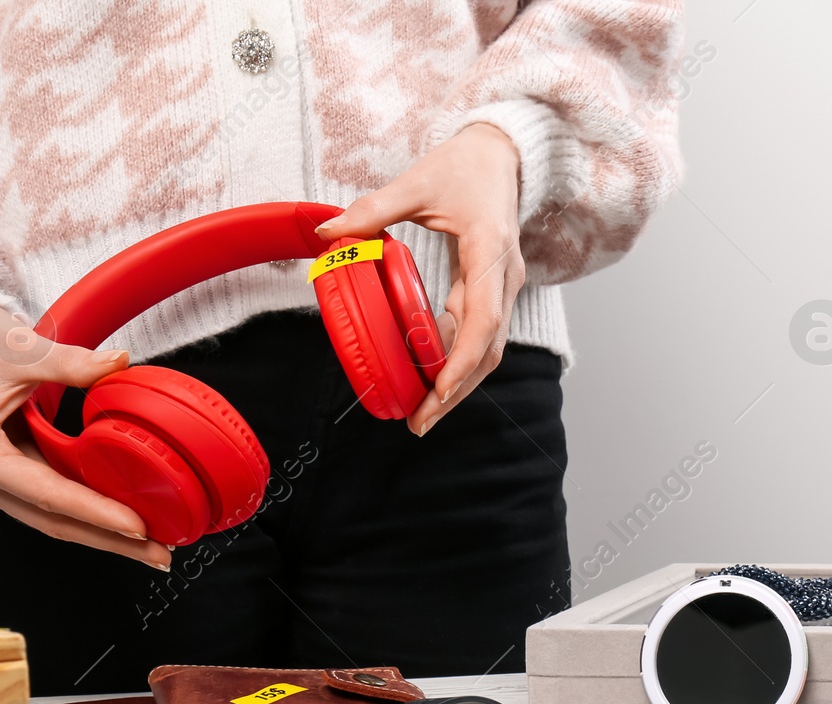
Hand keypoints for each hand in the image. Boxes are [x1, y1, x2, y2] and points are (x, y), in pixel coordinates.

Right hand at [0, 296, 171, 568]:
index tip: (136, 525)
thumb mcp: (19, 347)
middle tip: (158, 553)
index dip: (94, 512)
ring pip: (54, 518)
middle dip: (109, 540)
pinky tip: (125, 520)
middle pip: (52, 520)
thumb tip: (118, 363)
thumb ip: (70, 361)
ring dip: (102, 533)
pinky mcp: (9, 476)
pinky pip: (54, 501)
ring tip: (152, 547)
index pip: (45, 492)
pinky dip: (89, 512)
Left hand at [315, 122, 523, 435]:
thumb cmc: (465, 166)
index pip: (484, 319)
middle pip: (488, 349)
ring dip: (457, 384)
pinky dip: (455, 360)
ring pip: (487, 349)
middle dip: (456, 391)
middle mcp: (504, 276)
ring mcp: (502, 286)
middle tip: (419, 422)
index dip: (462, 360)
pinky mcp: (492, 290)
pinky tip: (428, 379)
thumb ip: (373, 209)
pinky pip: (478, 334)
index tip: (439, 391)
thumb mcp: (417, 181)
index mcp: (491, 251)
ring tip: (422, 413)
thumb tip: (327, 232)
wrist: (502, 154)